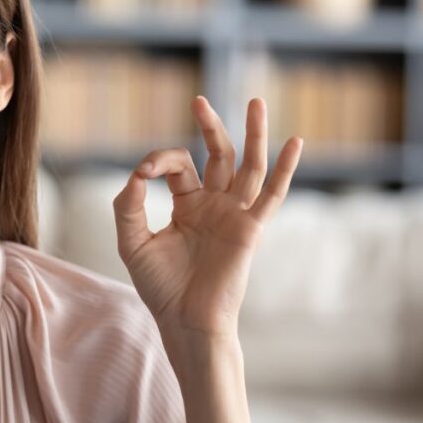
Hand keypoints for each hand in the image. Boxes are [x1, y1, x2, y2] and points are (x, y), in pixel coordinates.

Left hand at [112, 96, 302, 340]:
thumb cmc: (160, 287)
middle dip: (210, 127)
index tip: (142, 174)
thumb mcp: (132, 242)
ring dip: (253, 134)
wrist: (185, 321)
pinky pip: (272, 194)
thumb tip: (136, 175)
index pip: (177, 166)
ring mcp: (234, 215)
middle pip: (218, 156)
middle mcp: (214, 205)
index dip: (157, 161)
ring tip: (257, 101)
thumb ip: (127, 207)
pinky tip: (295, 142)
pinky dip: (285, 168)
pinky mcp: (250, 229)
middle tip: (198, 101)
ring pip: (248, 166)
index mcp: (187, 206)